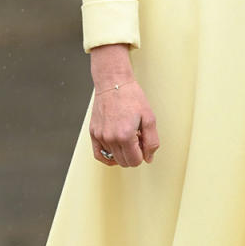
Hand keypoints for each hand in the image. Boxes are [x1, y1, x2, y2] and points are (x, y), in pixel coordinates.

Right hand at [88, 48, 158, 167]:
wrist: (113, 83)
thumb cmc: (131, 97)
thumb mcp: (149, 118)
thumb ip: (151, 141)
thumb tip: (148, 158)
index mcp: (125, 136)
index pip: (135, 161)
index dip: (143, 154)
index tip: (144, 142)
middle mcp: (110, 138)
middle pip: (124, 162)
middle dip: (134, 154)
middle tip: (137, 139)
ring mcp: (100, 136)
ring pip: (113, 159)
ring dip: (123, 152)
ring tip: (127, 136)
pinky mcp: (93, 133)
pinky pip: (99, 155)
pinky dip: (108, 157)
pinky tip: (116, 151)